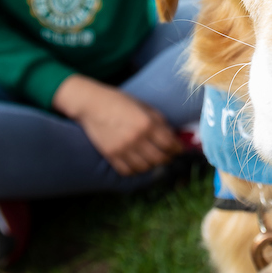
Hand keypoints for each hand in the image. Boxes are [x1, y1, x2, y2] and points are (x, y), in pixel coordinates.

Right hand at [54, 75, 181, 175]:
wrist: (92, 104)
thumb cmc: (119, 101)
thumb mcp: (144, 106)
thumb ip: (159, 121)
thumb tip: (173, 135)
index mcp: (146, 124)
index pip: (169, 144)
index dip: (177, 148)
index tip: (179, 149)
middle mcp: (136, 138)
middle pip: (159, 158)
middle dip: (168, 158)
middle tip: (169, 155)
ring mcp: (122, 149)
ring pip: (145, 167)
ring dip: (152, 165)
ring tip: (154, 159)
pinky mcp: (111, 155)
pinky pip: (128, 171)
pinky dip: (136, 169)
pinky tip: (139, 163)